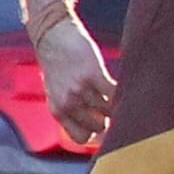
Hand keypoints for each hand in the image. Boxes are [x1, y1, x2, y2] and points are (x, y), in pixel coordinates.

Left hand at [33, 19, 117, 146]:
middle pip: (98, 127)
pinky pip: (115, 94)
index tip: (102, 125)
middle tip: (110, 107)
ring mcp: (80, 90)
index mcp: (57, 110)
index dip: (94, 134)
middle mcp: (67, 103)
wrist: (51, 35)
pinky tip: (122, 86)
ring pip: (109, 111)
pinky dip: (122, 93)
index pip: (81, 138)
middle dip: (107, 119)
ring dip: (116, 104)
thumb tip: (97, 125)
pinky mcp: (93, 75)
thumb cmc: (56, 63)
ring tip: (117, 95)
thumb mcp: (57, 91)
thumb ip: (71, 109)